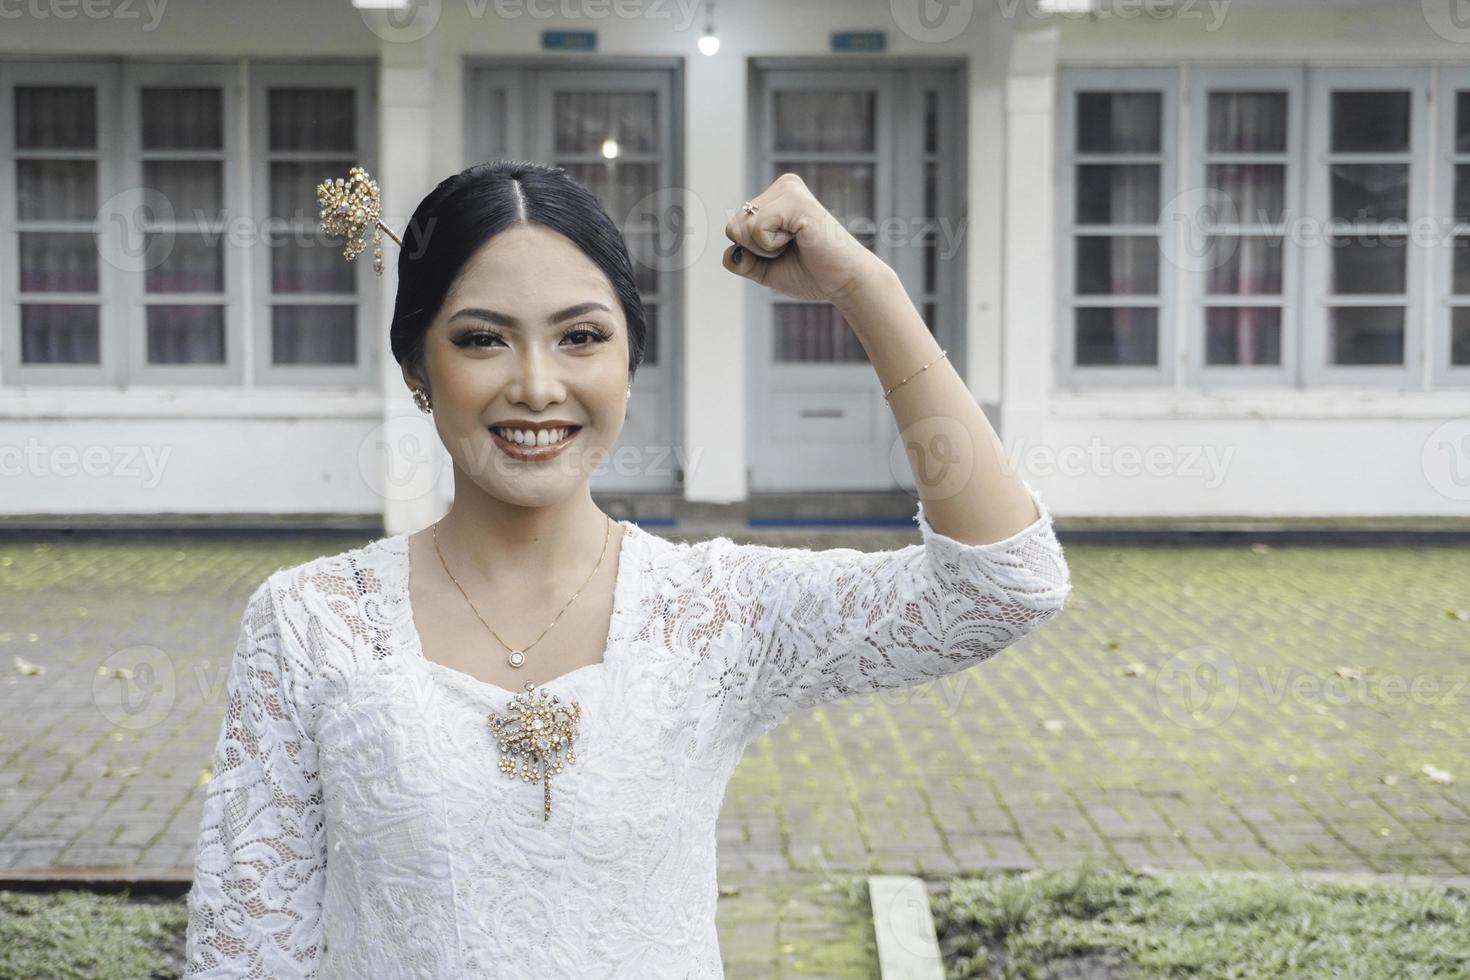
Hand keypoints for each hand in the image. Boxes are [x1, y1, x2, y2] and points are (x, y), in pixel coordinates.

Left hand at [722, 173, 891, 304]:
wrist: (845, 282)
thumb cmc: (812, 274)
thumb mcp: (766, 269)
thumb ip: (742, 261)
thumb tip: (727, 254)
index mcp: (777, 196)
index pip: (734, 227)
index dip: (752, 251)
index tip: (786, 251)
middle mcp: (783, 186)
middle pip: (733, 226)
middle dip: (756, 250)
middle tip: (792, 249)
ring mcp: (789, 190)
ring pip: (741, 227)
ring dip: (765, 249)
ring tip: (797, 244)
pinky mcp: (795, 201)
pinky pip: (756, 230)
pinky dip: (771, 247)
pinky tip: (800, 240)